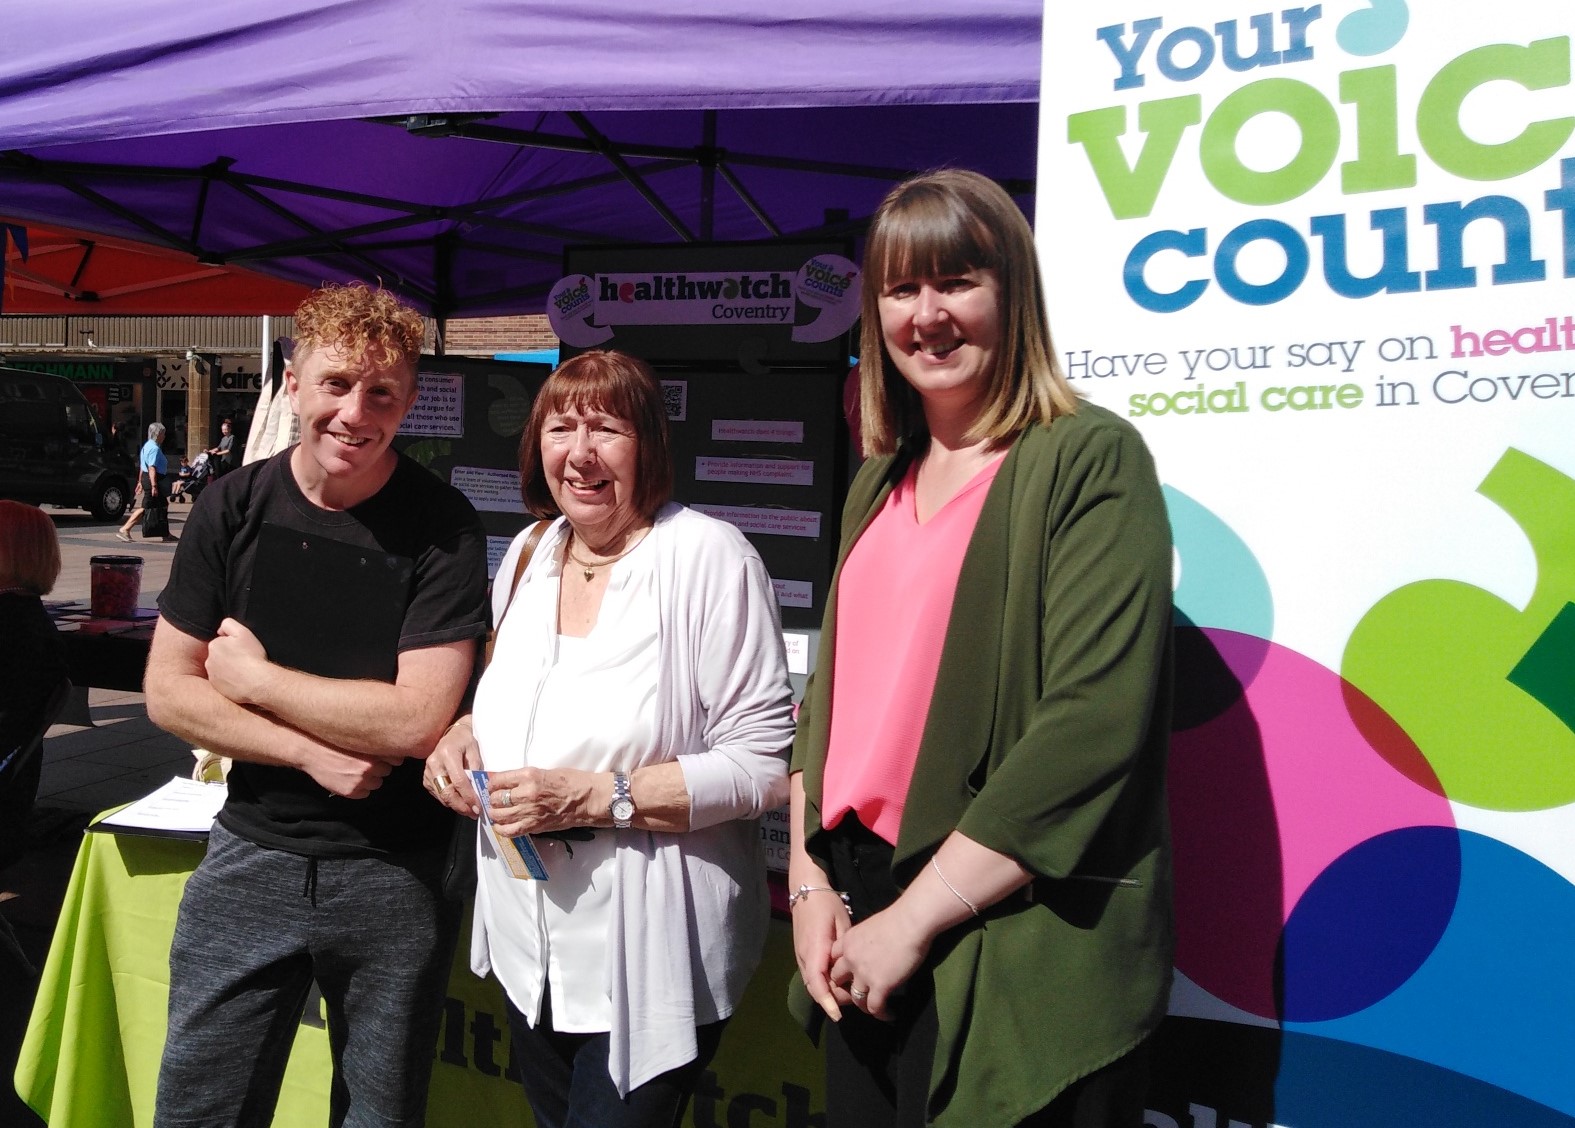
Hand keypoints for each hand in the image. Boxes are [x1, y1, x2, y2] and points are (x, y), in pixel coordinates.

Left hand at [204, 618, 273, 705]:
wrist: (257, 682)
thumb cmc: (252, 657)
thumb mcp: (243, 632)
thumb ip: (228, 624)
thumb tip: (220, 630)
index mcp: (214, 645)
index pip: (221, 642)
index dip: (233, 645)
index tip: (243, 650)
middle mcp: (209, 660)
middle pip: (219, 655)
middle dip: (229, 656)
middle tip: (244, 660)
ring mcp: (212, 675)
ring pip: (220, 668)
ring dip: (229, 668)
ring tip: (244, 671)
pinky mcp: (217, 687)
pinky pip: (222, 681)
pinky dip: (230, 680)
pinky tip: (241, 680)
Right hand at [301, 742, 394, 798]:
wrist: (311, 751)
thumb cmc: (333, 741)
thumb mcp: (357, 738)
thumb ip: (375, 745)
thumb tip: (393, 751)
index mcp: (375, 751)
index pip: (397, 759)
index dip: (390, 758)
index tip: (385, 757)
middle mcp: (371, 766)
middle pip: (387, 771)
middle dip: (380, 768)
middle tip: (367, 764)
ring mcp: (361, 780)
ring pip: (377, 784)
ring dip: (371, 780)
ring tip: (356, 772)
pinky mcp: (351, 791)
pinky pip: (364, 794)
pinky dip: (360, 789)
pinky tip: (349, 780)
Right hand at [426, 720, 481, 816]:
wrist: (451, 735)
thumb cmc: (464, 741)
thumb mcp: (474, 751)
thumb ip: (475, 770)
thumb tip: (478, 792)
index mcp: (447, 754)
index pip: (458, 781)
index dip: (468, 796)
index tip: (477, 807)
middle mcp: (434, 763)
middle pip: (447, 792)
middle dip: (461, 806)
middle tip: (473, 813)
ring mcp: (427, 772)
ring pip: (441, 796)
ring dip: (455, 806)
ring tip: (469, 810)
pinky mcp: (426, 778)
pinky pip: (437, 794)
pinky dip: (448, 800)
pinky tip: (459, 802)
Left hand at [484, 766, 595, 836]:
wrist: (588, 799)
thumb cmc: (571, 781)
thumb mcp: (544, 771)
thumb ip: (523, 777)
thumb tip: (503, 780)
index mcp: (529, 775)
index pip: (498, 781)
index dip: (492, 784)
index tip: (493, 786)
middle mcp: (526, 793)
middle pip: (496, 799)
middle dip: (493, 799)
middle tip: (497, 799)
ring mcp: (529, 811)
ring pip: (499, 815)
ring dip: (495, 814)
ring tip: (498, 811)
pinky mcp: (534, 825)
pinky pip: (509, 831)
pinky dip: (501, 829)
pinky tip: (501, 825)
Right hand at [789, 879, 851, 1021]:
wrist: (806, 889)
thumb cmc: (826, 904)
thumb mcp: (842, 922)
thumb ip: (846, 948)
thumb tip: (855, 969)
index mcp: (815, 949)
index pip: (817, 983)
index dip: (827, 1001)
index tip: (838, 1015)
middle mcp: (804, 957)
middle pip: (816, 989)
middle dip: (834, 1000)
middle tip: (858, 1001)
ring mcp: (801, 956)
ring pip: (813, 984)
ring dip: (830, 993)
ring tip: (852, 993)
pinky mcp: (802, 955)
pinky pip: (812, 976)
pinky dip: (825, 984)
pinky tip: (841, 981)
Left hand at [829, 901, 931, 1020]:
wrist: (910, 922)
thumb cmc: (897, 918)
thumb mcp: (870, 926)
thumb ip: (865, 940)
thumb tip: (872, 947)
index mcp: (847, 941)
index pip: (833, 959)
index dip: (840, 968)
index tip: (849, 974)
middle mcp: (850, 959)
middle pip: (838, 980)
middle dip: (846, 987)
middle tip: (860, 991)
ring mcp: (863, 974)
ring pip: (856, 998)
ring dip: (864, 1005)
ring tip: (875, 1008)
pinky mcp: (880, 985)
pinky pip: (875, 1007)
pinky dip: (882, 1014)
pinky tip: (890, 1015)